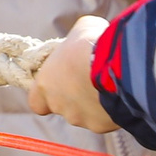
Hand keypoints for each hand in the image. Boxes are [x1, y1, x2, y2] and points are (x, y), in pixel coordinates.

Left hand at [27, 15, 116, 132]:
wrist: (118, 67)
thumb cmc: (92, 45)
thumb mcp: (81, 29)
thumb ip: (75, 38)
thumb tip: (84, 37)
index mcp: (44, 84)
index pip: (36, 101)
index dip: (46, 95)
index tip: (59, 84)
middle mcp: (57, 104)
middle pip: (62, 107)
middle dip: (74, 97)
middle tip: (90, 81)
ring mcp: (78, 117)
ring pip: (83, 115)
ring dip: (92, 104)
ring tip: (108, 86)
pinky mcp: (99, 126)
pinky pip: (103, 119)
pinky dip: (110, 111)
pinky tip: (119, 96)